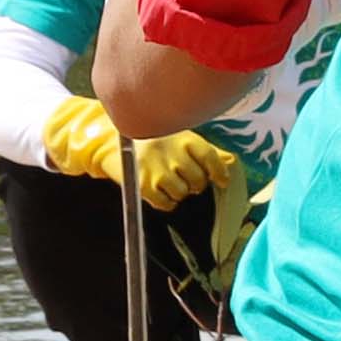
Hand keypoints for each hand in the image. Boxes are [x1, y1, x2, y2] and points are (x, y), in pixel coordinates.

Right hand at [38, 95, 239, 208]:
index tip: (221, 181)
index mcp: (185, 139)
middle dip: (196, 184)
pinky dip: (167, 202)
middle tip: (187, 179)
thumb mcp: (180, 136)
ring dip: (180, 192)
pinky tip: (162, 192)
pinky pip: (165, 203)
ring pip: (183, 193)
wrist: (109, 139)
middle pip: (198, 180)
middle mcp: (173, 154)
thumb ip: (205, 150)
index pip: (211, 159)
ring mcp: (157, 170)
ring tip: (171, 183)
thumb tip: (230, 162)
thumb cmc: (151, 139)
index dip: (220, 173)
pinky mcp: (142, 185)